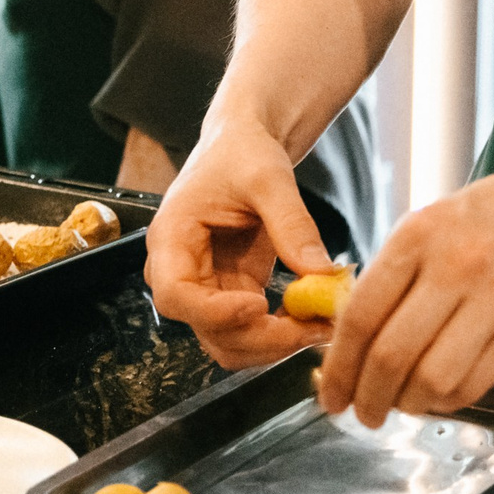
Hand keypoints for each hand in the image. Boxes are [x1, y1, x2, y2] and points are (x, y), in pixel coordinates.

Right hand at [146, 118, 340, 367]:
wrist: (243, 148)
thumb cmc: (242, 153)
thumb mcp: (269, 178)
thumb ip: (292, 224)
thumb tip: (322, 274)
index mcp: (171, 239)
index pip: (176, 295)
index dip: (215, 312)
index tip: (260, 307)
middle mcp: (181, 272)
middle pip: (208, 330)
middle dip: (261, 338)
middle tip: (313, 326)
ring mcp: (207, 289)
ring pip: (231, 342)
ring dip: (275, 345)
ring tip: (323, 325)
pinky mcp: (233, 293)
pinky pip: (253, 331)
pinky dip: (284, 334)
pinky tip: (317, 320)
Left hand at [318, 153, 493, 426]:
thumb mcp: (433, 220)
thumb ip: (392, 273)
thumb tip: (347, 336)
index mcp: (422, 234)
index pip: (362, 315)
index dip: (338, 364)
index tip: (330, 390)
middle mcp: (457, 268)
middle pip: (392, 356)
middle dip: (365, 396)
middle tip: (358, 410)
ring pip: (432, 381)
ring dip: (404, 404)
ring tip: (396, 403)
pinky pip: (471, 387)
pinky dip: (443, 402)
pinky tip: (434, 393)